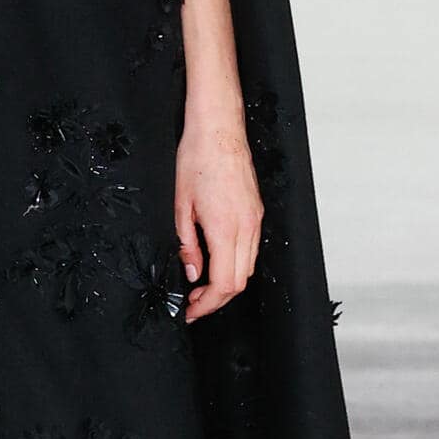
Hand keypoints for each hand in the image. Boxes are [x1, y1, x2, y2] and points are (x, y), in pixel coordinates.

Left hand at [174, 114, 262, 320]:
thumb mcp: (180, 206)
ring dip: (227, 283)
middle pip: (240, 282)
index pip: (224, 283)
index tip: (192, 310)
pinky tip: (217, 262)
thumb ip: (187, 245)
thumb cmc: (197, 158)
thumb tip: (192, 273)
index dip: (207, 304)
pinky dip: (236, 265)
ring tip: (203, 286)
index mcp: (225, 228)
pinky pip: (251, 249)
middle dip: (217, 300)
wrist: (218, 129)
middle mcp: (246, 227)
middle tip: (194, 303)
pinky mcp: (257, 212)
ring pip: (248, 267)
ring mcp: (255, 219)